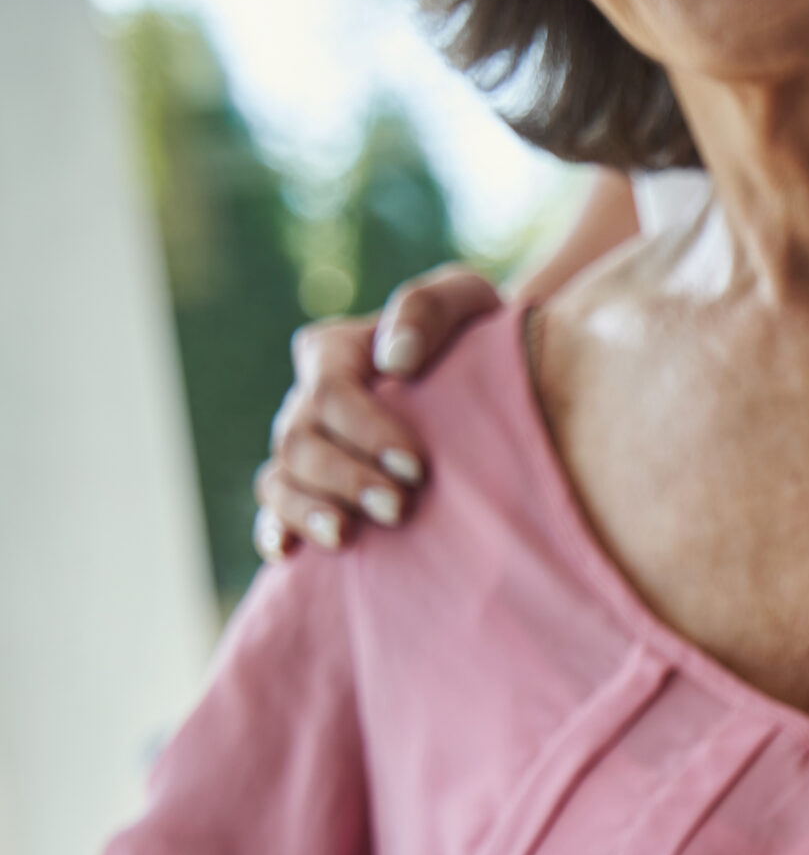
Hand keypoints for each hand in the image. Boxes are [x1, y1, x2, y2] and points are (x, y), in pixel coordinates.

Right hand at [253, 264, 498, 560]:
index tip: (417, 466)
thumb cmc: (476, 335)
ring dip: (308, 510)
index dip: (367, 431)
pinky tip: (289, 552)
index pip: (331, 391)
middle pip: (299, 441)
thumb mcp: (466, 301)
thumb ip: (427, 308)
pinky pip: (274, 508)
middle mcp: (308, 401)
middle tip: (399, 508)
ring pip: (279, 478)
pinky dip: (275, 529)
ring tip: (346, 537)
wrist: (489, 381)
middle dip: (346, 479)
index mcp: (335, 351)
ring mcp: (304, 447)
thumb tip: (394, 358)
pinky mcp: (310, 487)